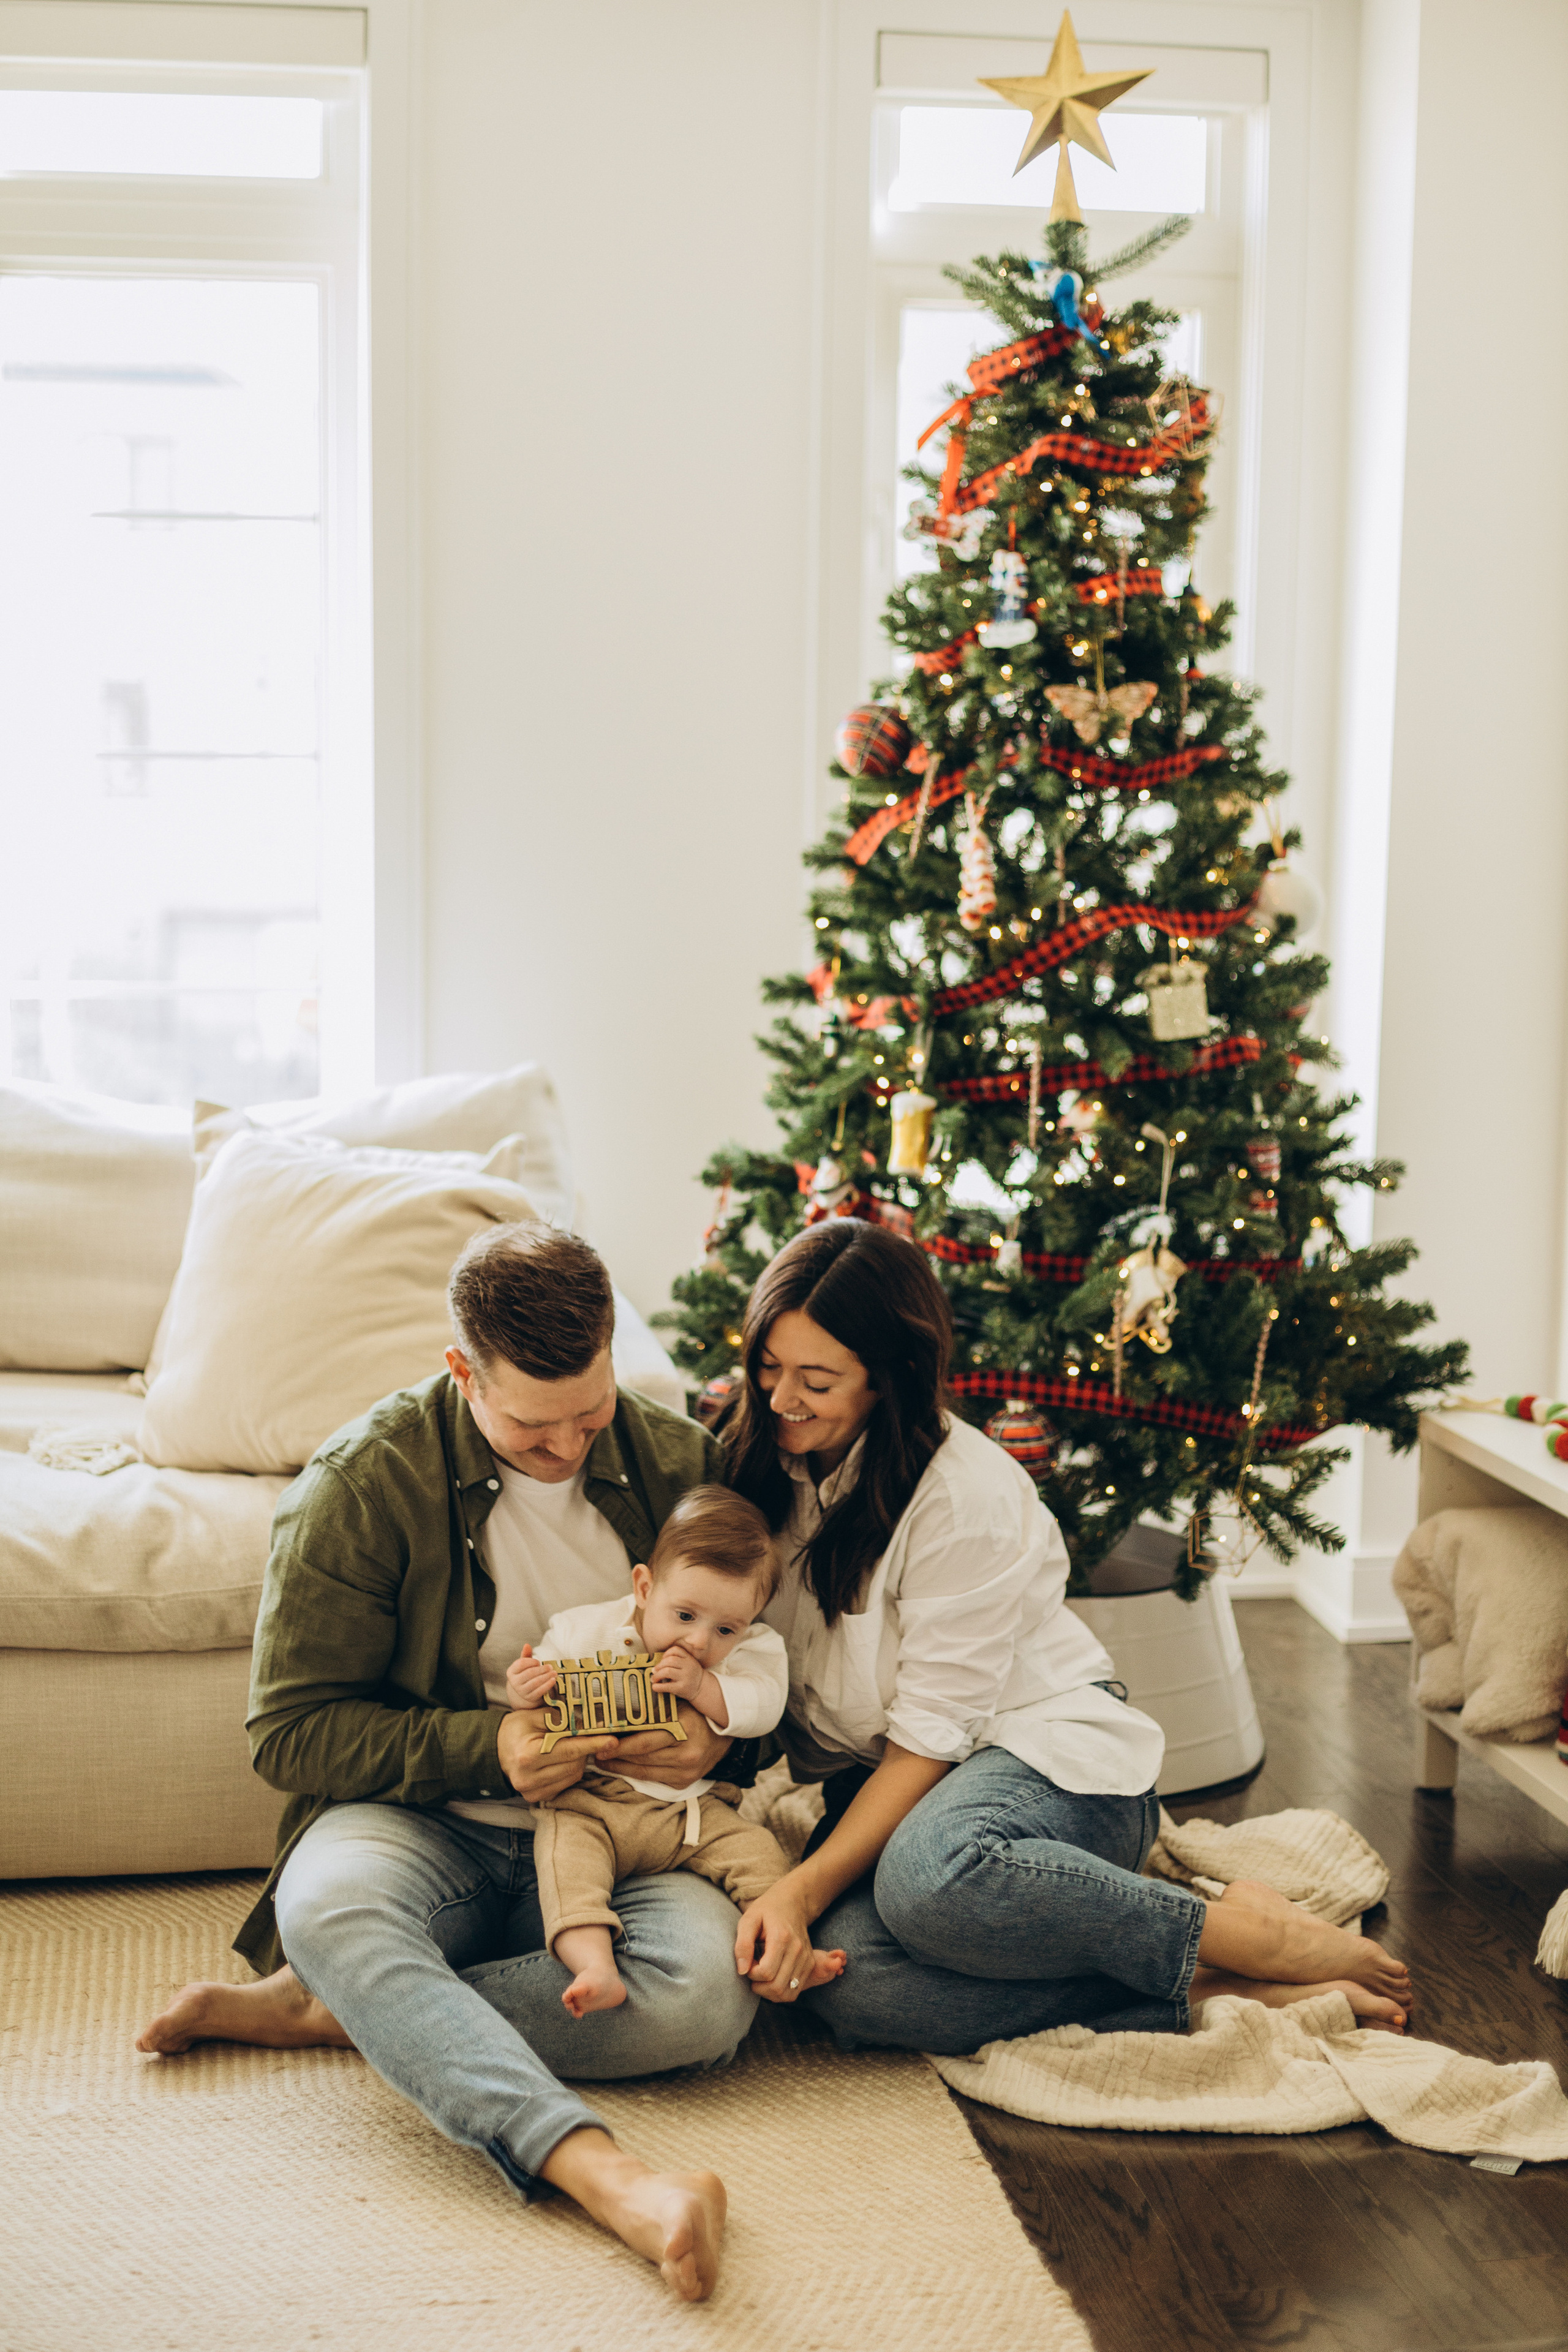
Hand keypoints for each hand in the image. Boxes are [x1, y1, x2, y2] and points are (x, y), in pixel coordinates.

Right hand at [495, 1709, 619, 1805]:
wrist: (495, 1750)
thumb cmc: (517, 1729)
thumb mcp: (536, 1716)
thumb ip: (563, 1719)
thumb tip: (591, 1722)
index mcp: (527, 1755)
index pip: (570, 1750)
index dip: (593, 1744)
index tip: (612, 1740)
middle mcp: (529, 1778)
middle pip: (574, 1765)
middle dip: (585, 1750)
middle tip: (586, 1736)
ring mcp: (532, 1791)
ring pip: (573, 1776)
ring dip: (579, 1760)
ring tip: (571, 1747)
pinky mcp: (536, 1797)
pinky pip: (566, 1784)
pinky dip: (570, 1771)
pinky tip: (563, 1760)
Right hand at [504, 1644, 558, 1708]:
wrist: (526, 1689)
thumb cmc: (526, 1672)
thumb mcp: (525, 1664)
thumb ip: (526, 1655)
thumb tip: (527, 1645)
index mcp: (511, 1672)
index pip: (520, 1664)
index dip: (530, 1662)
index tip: (538, 1662)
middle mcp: (514, 1682)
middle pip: (529, 1673)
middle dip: (541, 1669)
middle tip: (550, 1666)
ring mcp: (521, 1691)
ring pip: (535, 1683)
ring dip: (546, 1677)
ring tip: (554, 1672)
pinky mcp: (530, 1697)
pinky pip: (539, 1691)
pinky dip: (547, 1685)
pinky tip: (553, 1680)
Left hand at [611, 1704, 731, 1786]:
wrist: (721, 1735)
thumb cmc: (695, 1714)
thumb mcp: (678, 1705)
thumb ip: (654, 1707)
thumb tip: (619, 1706)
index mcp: (684, 1731)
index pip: (645, 1741)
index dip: (621, 1745)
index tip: (602, 1742)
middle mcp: (686, 1755)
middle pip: (642, 1758)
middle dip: (616, 1756)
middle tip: (595, 1752)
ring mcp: (686, 1772)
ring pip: (644, 1771)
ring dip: (621, 1767)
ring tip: (603, 1760)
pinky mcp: (683, 1782)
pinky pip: (653, 1779)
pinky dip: (635, 1774)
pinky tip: (622, 1767)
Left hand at [649, 1643, 704, 1702]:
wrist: (701, 1688)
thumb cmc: (691, 1675)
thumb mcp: (689, 1663)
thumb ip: (678, 1660)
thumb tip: (656, 1666)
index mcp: (689, 1659)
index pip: (675, 1650)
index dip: (666, 1654)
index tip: (662, 1660)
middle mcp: (688, 1666)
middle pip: (670, 1660)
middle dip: (659, 1665)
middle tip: (654, 1671)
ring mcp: (685, 1677)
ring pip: (667, 1671)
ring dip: (657, 1675)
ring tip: (654, 1679)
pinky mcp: (682, 1688)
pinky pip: (667, 1686)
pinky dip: (658, 1686)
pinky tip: (655, 1687)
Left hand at [734, 1875, 841, 2003]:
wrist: (792, 1902)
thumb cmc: (767, 1910)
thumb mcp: (748, 1919)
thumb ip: (743, 1944)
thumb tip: (741, 1970)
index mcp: (782, 1937)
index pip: (766, 1972)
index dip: (751, 1973)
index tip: (747, 1962)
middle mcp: (798, 1950)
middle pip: (777, 1986)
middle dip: (758, 1985)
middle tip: (751, 1970)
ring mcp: (806, 1959)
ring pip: (786, 1993)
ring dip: (768, 1992)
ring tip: (760, 1976)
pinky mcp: (809, 1965)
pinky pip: (794, 1992)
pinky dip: (779, 1992)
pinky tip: (770, 1980)